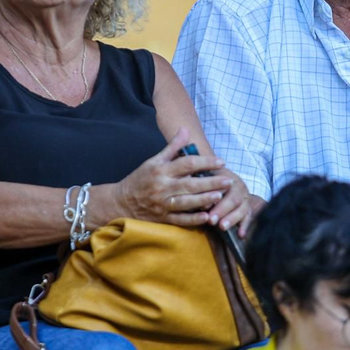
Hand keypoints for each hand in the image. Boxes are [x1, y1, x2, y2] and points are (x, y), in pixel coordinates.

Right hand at [106, 128, 233, 226]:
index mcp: (161, 170)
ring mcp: (163, 204)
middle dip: (211, 182)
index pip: (187, 164)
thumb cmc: (140, 179)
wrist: (120, 202)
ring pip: (186, 202)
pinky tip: (206, 216)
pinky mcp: (163, 219)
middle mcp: (162, 187)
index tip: (221, 162)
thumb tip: (185, 130)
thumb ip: (172, 147)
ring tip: (220, 196)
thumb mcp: (153, 161)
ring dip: (204, 199)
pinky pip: (180, 220)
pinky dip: (193, 219)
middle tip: (228, 180)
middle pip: (190, 184)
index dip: (205, 162)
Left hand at [204, 170, 254, 236]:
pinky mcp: (248, 209)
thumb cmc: (210, 180)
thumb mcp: (206, 178)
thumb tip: (201, 204)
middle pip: (233, 198)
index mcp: (227, 177)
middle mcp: (239, 187)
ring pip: (242, 209)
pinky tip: (240, 235)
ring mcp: (245, 198)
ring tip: (222, 227)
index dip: (214, 196)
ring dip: (232, 219)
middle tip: (211, 220)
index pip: (222, 186)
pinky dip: (244, 226)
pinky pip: (248, 217)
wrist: (227, 180)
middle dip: (222, 210)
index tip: (204, 207)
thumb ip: (203, 188)